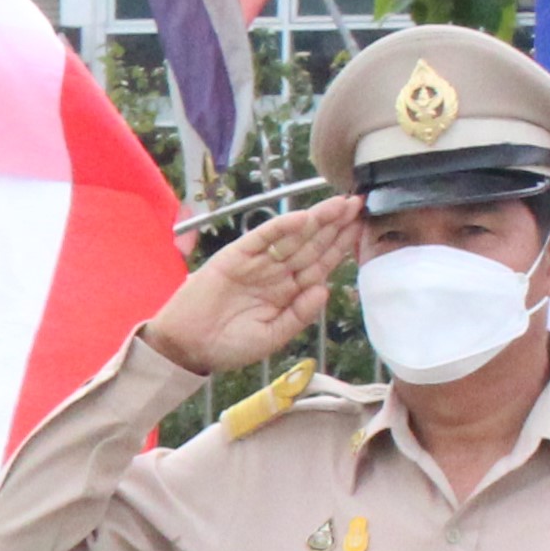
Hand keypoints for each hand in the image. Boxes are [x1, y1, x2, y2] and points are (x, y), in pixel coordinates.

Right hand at [138, 198, 356, 377]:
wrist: (187, 347)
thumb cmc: (229, 346)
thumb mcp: (272, 337)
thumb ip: (299, 315)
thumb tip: (325, 289)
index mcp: (288, 292)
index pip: (320, 263)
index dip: (340, 245)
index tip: (362, 227)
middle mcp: (276, 272)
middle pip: (312, 244)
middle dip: (335, 225)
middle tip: (359, 203)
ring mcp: (257, 262)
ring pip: (292, 237)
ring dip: (316, 220)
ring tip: (340, 204)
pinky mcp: (235, 255)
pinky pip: (262, 238)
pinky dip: (281, 227)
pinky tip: (302, 217)